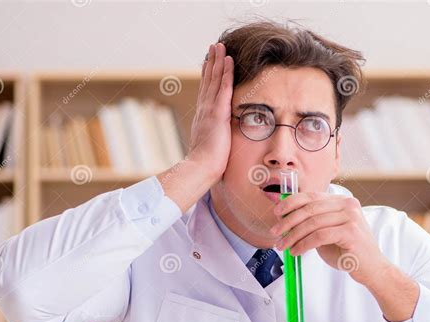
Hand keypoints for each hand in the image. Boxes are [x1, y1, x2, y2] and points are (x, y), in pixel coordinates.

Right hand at [187, 42, 233, 181]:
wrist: (201, 167)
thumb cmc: (206, 163)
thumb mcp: (210, 147)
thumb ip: (213, 139)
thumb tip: (216, 142)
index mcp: (202, 117)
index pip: (206, 92)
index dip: (208, 76)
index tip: (209, 63)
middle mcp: (203, 110)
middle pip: (208, 81)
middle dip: (211, 63)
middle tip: (213, 47)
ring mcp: (209, 110)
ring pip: (214, 80)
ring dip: (217, 61)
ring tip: (220, 46)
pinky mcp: (217, 112)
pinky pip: (223, 87)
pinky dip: (226, 72)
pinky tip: (228, 60)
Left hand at [270, 192, 390, 285]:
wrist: (372, 269)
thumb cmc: (346, 251)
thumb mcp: (325, 232)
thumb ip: (310, 222)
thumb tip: (283, 218)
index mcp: (341, 201)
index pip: (310, 196)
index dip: (290, 203)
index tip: (276, 212)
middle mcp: (347, 205)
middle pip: (309, 209)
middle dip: (287, 221)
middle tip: (274, 233)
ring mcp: (351, 217)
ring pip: (312, 223)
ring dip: (292, 235)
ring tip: (282, 246)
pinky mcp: (351, 232)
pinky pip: (319, 236)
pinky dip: (303, 244)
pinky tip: (296, 251)